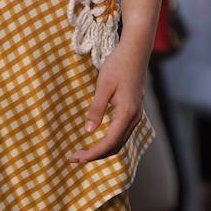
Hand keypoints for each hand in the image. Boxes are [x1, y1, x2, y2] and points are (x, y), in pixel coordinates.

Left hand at [72, 41, 146, 163]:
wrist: (135, 52)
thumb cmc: (118, 66)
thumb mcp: (103, 86)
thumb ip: (96, 109)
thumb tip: (88, 131)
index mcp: (127, 113)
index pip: (110, 143)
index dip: (93, 153)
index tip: (77, 157)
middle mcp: (134, 118)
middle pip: (115, 147)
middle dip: (95, 155)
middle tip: (74, 158)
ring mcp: (135, 116)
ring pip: (119, 142)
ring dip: (101, 150)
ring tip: (82, 153)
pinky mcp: (133, 112)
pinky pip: (121, 134)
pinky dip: (108, 142)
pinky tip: (95, 140)